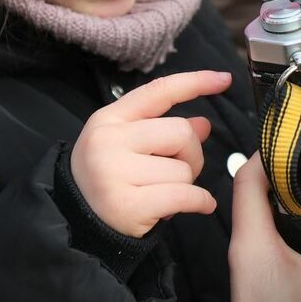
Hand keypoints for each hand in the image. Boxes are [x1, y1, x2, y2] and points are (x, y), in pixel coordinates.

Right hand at [71, 71, 232, 236]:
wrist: (76, 222)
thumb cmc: (109, 179)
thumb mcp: (129, 145)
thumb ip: (164, 130)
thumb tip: (203, 123)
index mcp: (109, 119)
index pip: (158, 91)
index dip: (195, 82)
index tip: (224, 79)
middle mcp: (108, 140)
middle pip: (181, 132)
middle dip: (191, 154)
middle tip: (177, 172)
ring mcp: (114, 172)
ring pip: (183, 170)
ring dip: (185, 184)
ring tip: (164, 193)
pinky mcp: (127, 205)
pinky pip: (185, 196)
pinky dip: (200, 201)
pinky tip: (198, 204)